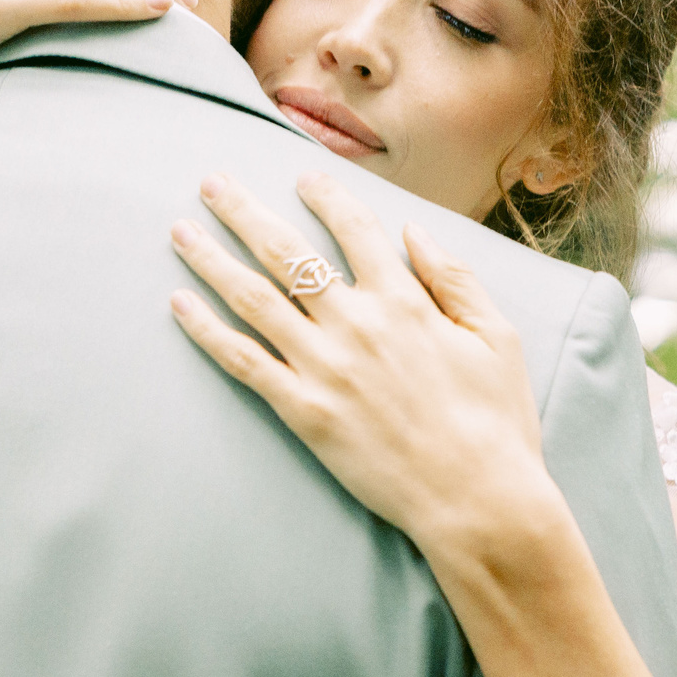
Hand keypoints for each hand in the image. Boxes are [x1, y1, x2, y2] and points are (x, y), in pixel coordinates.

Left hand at [168, 171, 573, 565]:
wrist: (477, 500)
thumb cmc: (496, 422)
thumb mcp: (497, 337)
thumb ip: (454, 278)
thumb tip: (413, 231)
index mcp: (404, 301)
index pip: (354, 228)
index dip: (325, 195)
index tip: (301, 175)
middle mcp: (356, 324)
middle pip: (286, 251)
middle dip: (243, 211)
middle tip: (211, 183)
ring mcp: (324, 368)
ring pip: (253, 298)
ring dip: (211, 259)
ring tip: (180, 232)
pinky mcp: (303, 411)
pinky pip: (243, 362)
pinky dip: (207, 330)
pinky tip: (180, 304)